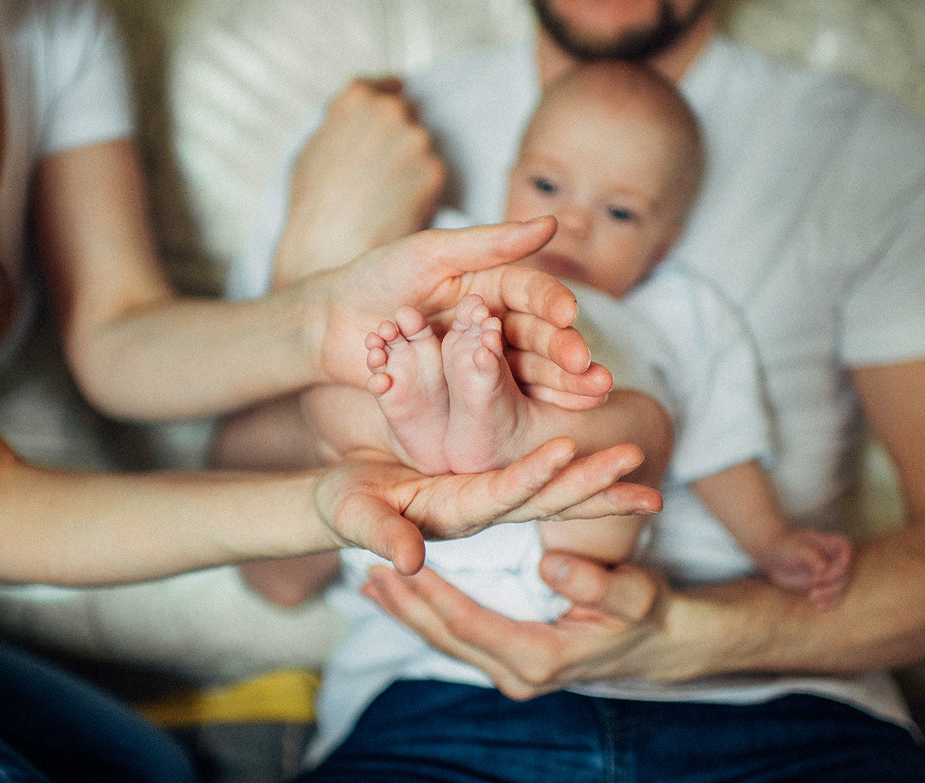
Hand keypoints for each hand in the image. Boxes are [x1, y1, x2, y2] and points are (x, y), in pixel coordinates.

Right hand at [274, 78, 445, 282]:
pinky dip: (421, 189)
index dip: (387, 92)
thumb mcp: (312, 147)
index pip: (380, 86)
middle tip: (383, 169)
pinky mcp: (434, 170)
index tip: (396, 95)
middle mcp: (390, 111)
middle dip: (399, 134)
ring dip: (411, 164)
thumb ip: (340, 123)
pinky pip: (431, 175)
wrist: (332, 244)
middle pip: (406, 113)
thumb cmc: (315, 203)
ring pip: (421, 146)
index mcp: (356, 99)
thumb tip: (356, 119)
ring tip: (385, 196)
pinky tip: (398, 208)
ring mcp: (416, 139)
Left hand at [309, 218, 605, 397]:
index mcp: (491, 282)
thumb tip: (551, 223)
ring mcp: (482, 358)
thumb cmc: (376, 277)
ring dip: (564, 384)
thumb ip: (489, 242)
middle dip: (568, 353)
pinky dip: (534, 408)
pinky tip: (565, 417)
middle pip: (539, 337)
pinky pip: (504, 400)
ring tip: (595, 397)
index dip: (551, 304)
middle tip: (592, 370)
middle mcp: (495, 320)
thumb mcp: (430, 253)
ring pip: (531, 371)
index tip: (568, 317)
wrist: (329, 324)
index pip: (531, 292)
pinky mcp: (467, 391)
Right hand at [315, 440, 660, 576]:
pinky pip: (543, 476)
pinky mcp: (491, 484)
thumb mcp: (355, 515)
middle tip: (640, 467)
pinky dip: (577, 468)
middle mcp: (485, 508)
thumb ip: (382, 535)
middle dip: (593, 485)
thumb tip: (410, 564)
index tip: (570, 450)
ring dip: (598, 478)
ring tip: (642, 464)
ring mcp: (492, 497)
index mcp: (458, 512)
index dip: (534, 473)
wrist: (346, 505)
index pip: (504, 495)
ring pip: (555, 489)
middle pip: (548, 499)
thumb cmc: (344, 505)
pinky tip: (609, 463)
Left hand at [363, 549, 672, 698]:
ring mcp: (514, 674)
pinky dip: (430, 620)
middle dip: (405, 606)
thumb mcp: (634, 593)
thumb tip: (550, 565)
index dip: (432, 594)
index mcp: (540, 656)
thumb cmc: (648, 613)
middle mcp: (519, 674)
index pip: (469, 623)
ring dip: (409, 614)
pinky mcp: (512, 665)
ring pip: (447, 643)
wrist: (660, 641)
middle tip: (365, 572)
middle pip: (446, 638)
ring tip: (371, 586)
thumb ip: (594, 581)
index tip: (399, 564)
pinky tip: (407, 602)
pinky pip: (459, 642)